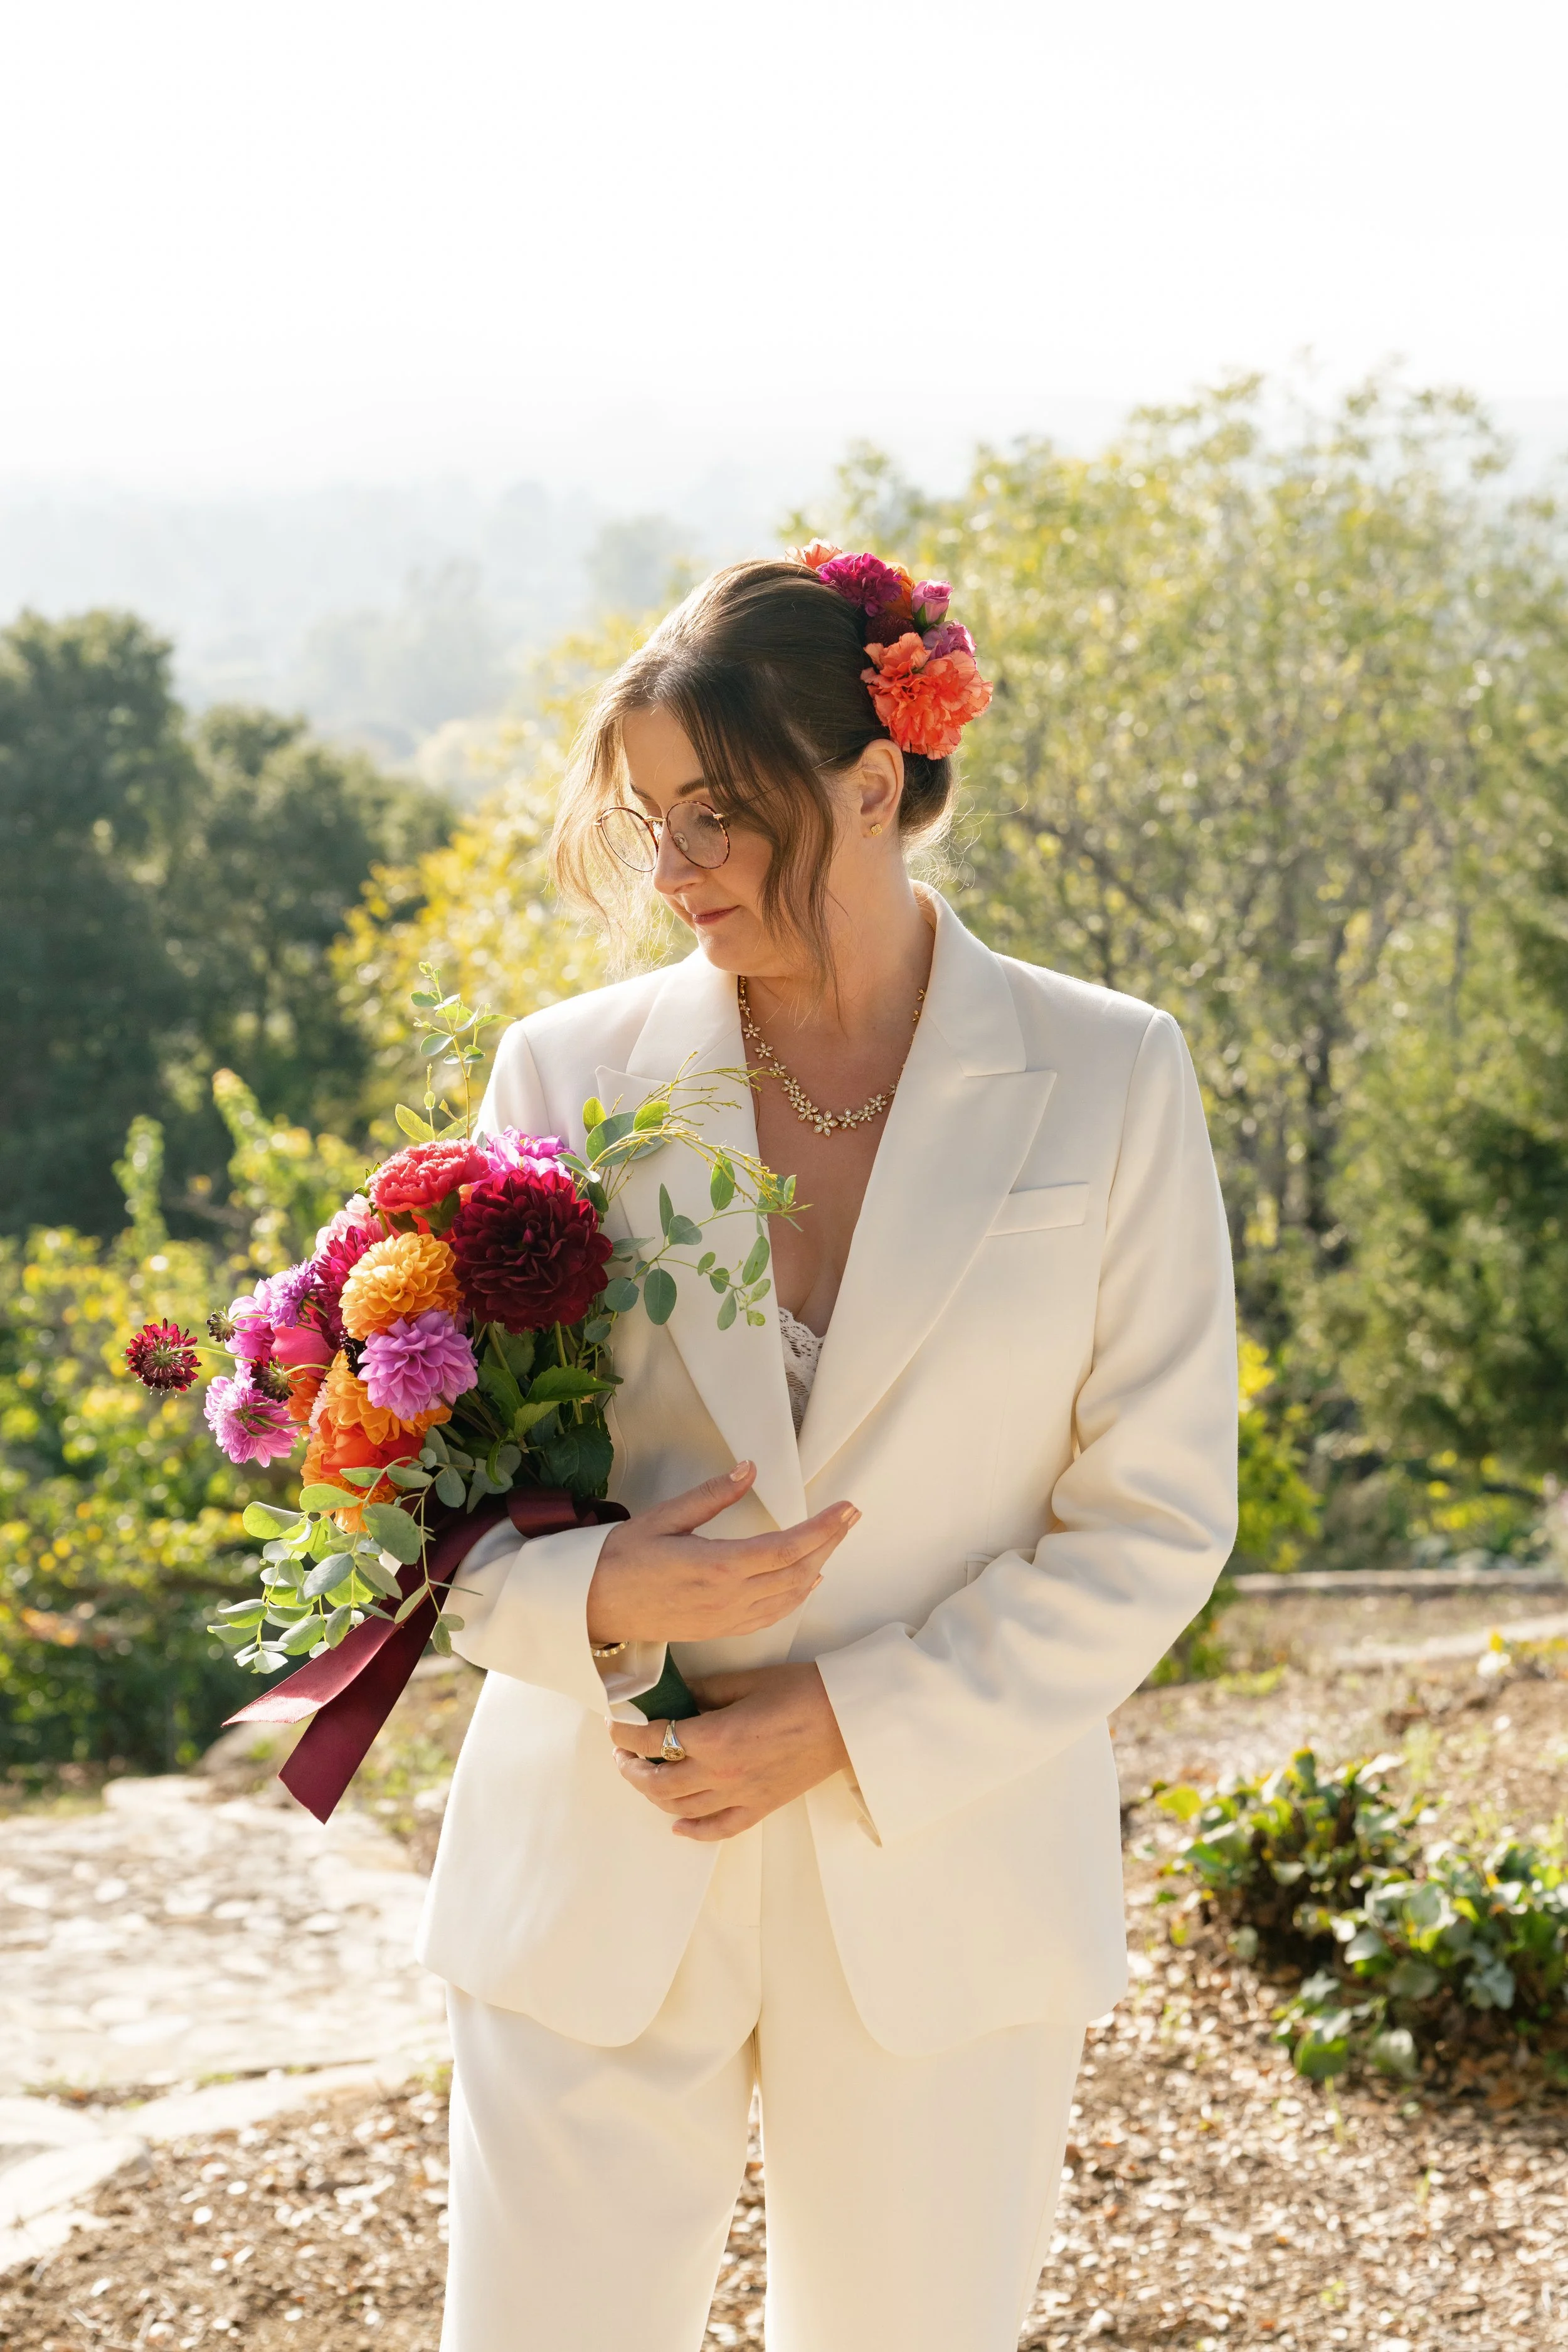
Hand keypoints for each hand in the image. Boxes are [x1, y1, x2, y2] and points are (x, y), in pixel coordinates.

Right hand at [586, 1463, 858, 1645]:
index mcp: (717, 1566)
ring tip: (835, 1539)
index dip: (823, 1528)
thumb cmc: (620, 1559)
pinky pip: (772, 1615)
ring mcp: (727, 1619)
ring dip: (818, 1566)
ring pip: (790, 1596)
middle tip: (851, 1516)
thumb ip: (711, 1497)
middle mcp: (729, 1598)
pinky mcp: (721, 1630)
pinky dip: (797, 1596)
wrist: (592, 1609)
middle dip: (829, 1542)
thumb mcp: (663, 1518)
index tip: (847, 1508)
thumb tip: (749, 1469)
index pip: (786, 1547)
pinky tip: (808, 1580)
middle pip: (797, 1571)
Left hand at [610, 1663, 850, 1839]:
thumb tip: (676, 1694)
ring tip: (641, 1776)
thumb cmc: (802, 1692)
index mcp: (715, 1736)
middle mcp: (721, 1772)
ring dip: (651, 1793)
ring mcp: (740, 1795)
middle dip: (629, 1767)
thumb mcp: (746, 1681)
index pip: (654, 1739)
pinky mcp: (759, 1808)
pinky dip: (692, 1831)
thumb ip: (705, 1689)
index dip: (627, 1732)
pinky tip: (677, 1823)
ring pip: (678, 1807)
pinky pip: (717, 1830)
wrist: (847, 1719)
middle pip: (657, 1781)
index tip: (615, 1723)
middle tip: (621, 1752)